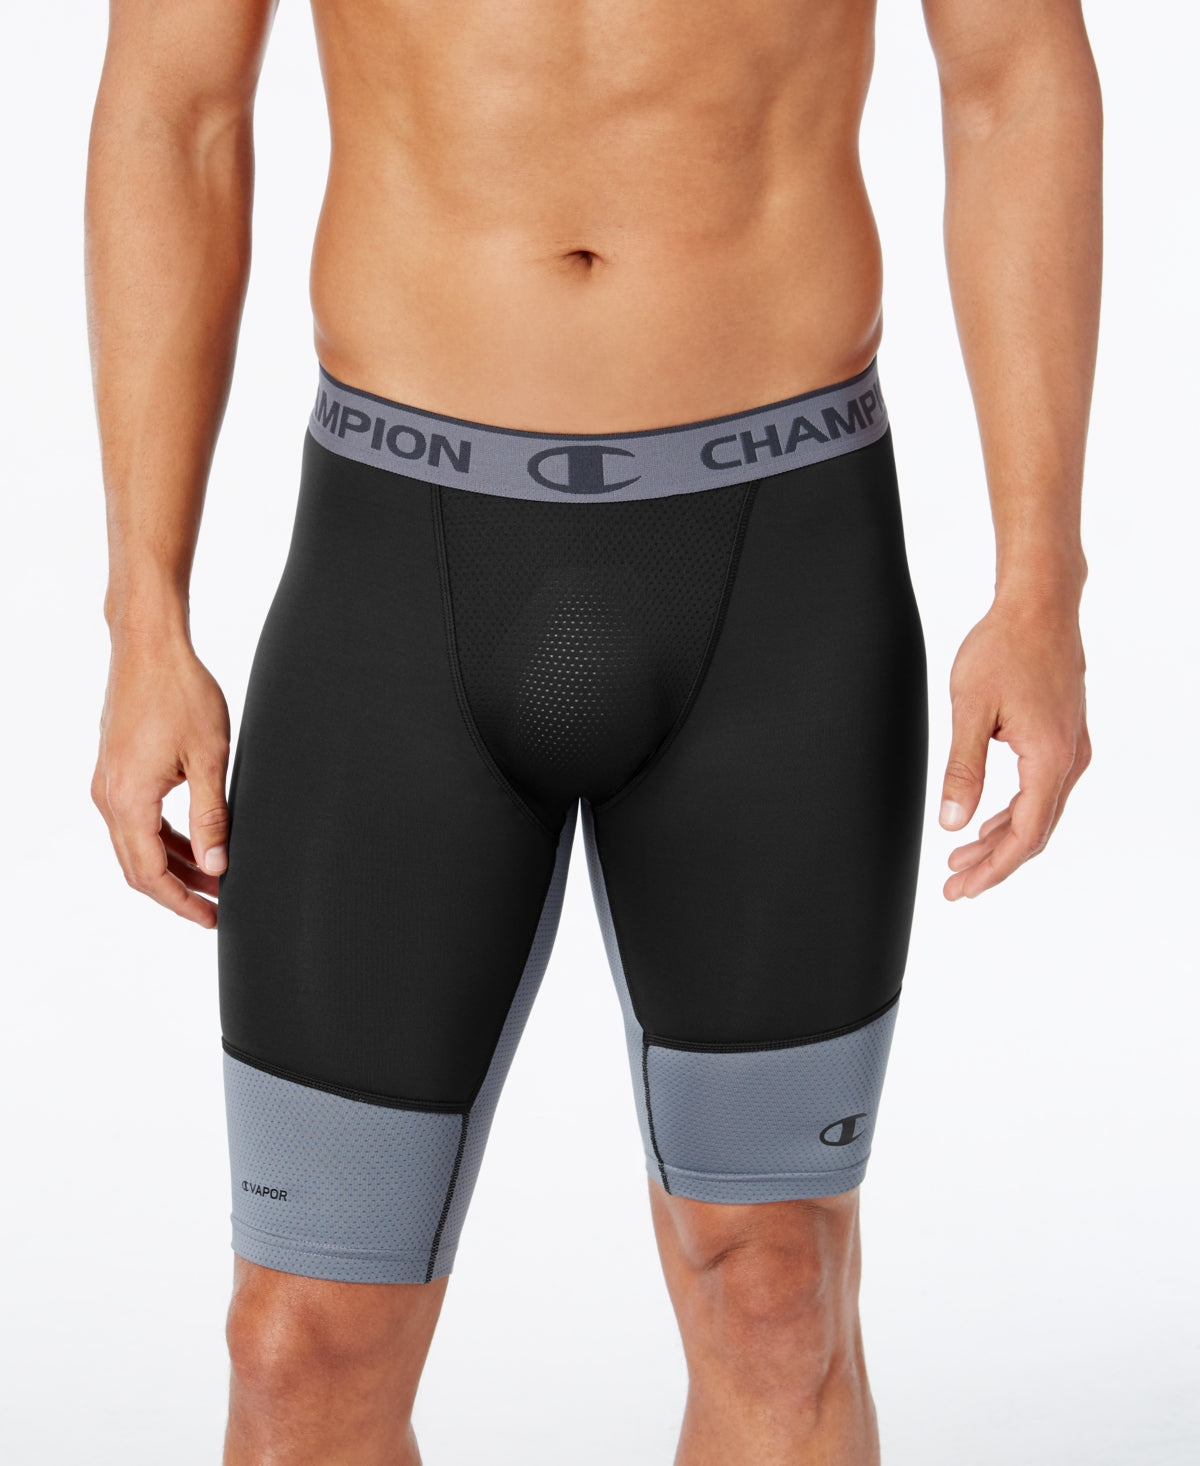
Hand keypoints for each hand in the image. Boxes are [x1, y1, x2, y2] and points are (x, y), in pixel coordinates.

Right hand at [92, 639, 231, 927]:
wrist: (148, 647)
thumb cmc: (180, 691)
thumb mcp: (209, 758)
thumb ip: (212, 817)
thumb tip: (216, 866)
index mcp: (129, 800)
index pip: (151, 874)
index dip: (182, 902)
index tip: (211, 918)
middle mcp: (109, 797)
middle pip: (139, 867)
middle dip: (179, 891)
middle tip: (217, 906)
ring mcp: (108, 784)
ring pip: (138, 845)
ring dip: (174, 865)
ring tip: (214, 877)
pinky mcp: (115, 771)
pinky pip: (137, 820)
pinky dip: (165, 838)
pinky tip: (196, 843)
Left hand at [939, 597, 1089, 899]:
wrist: (1039, 605)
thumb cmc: (1003, 647)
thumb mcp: (969, 709)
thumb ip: (962, 769)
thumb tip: (953, 823)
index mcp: (1048, 758)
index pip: (1024, 835)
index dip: (992, 869)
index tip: (961, 889)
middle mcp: (1069, 759)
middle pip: (1034, 832)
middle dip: (994, 864)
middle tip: (955, 886)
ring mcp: (1072, 747)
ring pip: (1040, 813)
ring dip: (1001, 840)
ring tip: (962, 859)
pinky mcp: (1065, 736)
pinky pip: (1044, 791)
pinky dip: (1015, 813)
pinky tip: (988, 821)